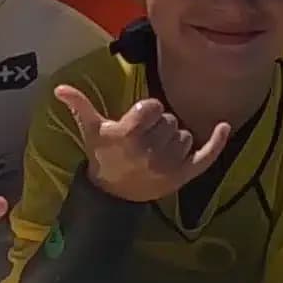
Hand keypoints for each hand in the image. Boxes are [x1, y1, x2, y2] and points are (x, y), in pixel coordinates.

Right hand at [55, 87, 230, 202]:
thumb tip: (59, 87)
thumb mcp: (91, 131)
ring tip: (155, 150)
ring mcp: (170, 164)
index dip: (145, 110)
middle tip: (142, 140)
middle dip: (157, 126)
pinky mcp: (185, 175)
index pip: (152, 106)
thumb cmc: (103, 157)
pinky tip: (223, 126)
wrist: (114, 195)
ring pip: (184, 134)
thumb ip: (80, 106)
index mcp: (129, 136)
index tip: (135, 120)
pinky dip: (217, 141)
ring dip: (173, 138)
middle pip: (169, 120)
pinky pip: (207, 154)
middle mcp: (151, 150)